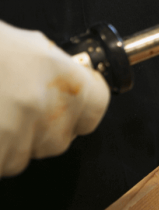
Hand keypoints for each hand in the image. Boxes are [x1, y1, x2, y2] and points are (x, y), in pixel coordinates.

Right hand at [0, 20, 109, 177]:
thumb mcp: (25, 45)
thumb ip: (53, 68)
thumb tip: (71, 81)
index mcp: (63, 75)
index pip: (97, 106)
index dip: (82, 109)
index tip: (72, 108)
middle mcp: (46, 106)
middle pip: (59, 140)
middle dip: (40, 132)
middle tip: (14, 110)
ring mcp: (16, 132)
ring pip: (24, 158)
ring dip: (8, 144)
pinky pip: (0, 164)